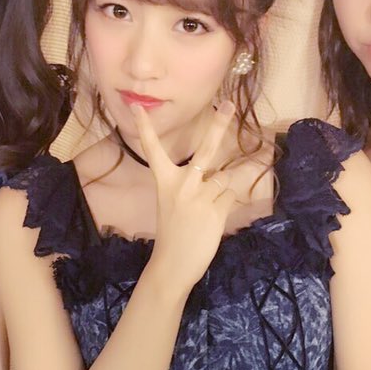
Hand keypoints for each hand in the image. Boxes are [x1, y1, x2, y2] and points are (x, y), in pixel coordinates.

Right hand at [132, 101, 236, 293]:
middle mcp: (182, 184)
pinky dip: (227, 204)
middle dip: (219, 125)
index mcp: (165, 181)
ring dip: (223, 190)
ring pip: (225, 179)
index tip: (139, 108)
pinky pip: (231, 196)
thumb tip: (220, 174)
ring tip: (208, 210)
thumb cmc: (172, 234)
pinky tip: (213, 219)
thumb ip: (193, 185)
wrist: (172, 264)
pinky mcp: (216, 210)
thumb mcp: (173, 203)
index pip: (153, 150)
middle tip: (230, 105)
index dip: (145, 129)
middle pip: (206, 149)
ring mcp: (200, 196)